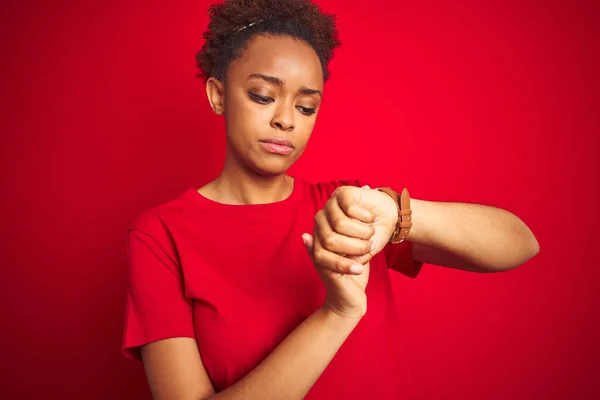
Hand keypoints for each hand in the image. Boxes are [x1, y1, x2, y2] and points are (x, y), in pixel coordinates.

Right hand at [302, 185, 397, 318]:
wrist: (351, 298)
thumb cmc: (357, 267)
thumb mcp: (362, 239)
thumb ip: (362, 215)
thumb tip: (366, 188)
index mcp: (328, 227)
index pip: (339, 210)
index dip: (358, 213)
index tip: (374, 220)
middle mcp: (320, 238)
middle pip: (335, 223)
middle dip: (358, 230)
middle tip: (373, 237)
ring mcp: (319, 254)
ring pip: (330, 240)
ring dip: (354, 246)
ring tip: (369, 251)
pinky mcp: (322, 269)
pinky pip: (329, 262)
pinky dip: (346, 264)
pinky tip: (360, 267)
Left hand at [322, 185, 398, 263]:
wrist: (386, 217)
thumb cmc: (369, 239)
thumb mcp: (357, 257)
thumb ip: (342, 264)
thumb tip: (332, 272)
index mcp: (320, 237)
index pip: (320, 255)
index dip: (340, 265)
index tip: (359, 270)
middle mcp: (320, 221)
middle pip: (330, 241)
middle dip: (355, 248)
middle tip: (371, 246)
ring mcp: (329, 206)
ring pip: (340, 225)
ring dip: (362, 232)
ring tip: (372, 232)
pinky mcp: (340, 192)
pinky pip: (349, 208)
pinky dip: (364, 216)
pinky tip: (372, 218)